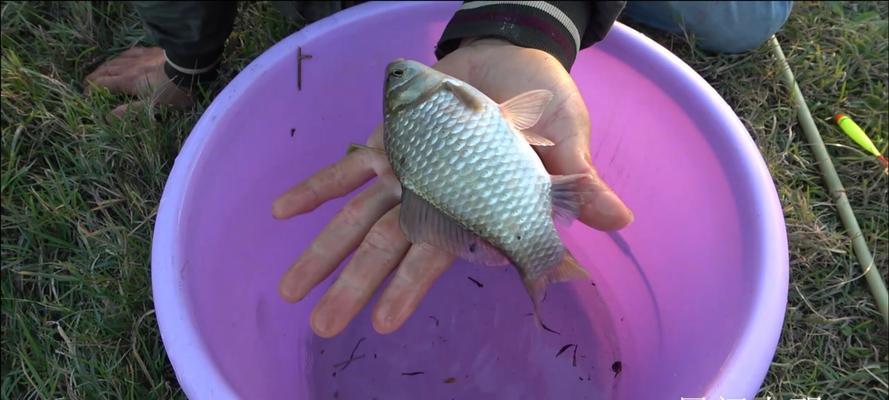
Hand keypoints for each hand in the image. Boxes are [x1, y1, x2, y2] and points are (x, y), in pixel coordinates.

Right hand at [84, 47, 191, 116]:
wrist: (189, 67)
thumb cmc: (173, 90)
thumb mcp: (153, 105)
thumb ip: (130, 111)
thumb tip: (107, 117)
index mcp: (128, 81)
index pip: (102, 84)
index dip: (91, 89)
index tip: (85, 95)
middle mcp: (129, 67)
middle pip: (105, 70)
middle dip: (94, 77)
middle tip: (87, 83)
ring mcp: (139, 57)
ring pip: (115, 60)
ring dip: (104, 66)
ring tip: (99, 71)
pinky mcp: (149, 51)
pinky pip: (129, 52)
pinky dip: (119, 56)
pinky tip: (120, 57)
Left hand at [273, 38, 632, 337]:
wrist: (511, 58)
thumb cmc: (544, 103)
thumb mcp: (566, 138)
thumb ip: (577, 181)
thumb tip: (616, 217)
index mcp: (472, 204)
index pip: (439, 250)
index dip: (412, 283)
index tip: (385, 321)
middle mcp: (432, 196)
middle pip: (386, 244)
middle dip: (355, 285)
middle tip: (322, 324)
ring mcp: (405, 170)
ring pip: (358, 215)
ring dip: (324, 251)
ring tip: (292, 289)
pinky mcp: (388, 142)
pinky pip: (346, 167)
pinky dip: (315, 187)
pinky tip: (282, 212)